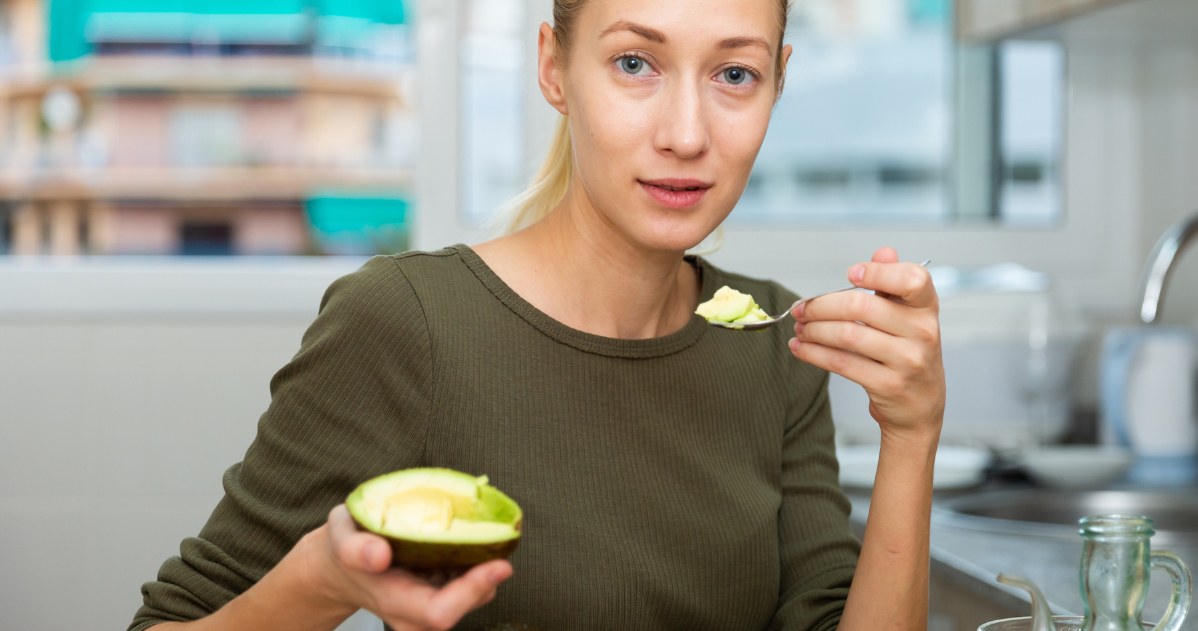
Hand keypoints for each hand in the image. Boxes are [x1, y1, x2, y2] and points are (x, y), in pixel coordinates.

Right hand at [300, 504, 512, 630]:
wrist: (341, 567)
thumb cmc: (344, 549)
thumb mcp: (339, 538)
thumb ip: (354, 548)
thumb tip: (380, 555)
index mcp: (393, 601)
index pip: (440, 612)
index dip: (473, 592)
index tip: (501, 564)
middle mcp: (416, 613)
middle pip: (466, 605)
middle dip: (489, 575)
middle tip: (503, 535)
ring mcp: (432, 605)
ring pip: (475, 594)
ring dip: (487, 564)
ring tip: (490, 529)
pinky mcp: (443, 591)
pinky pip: (471, 581)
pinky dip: (480, 558)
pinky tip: (478, 533)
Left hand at [787, 247, 944, 442]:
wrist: (920, 406)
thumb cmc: (908, 352)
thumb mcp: (909, 317)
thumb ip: (893, 283)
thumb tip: (883, 251)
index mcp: (927, 308)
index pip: (912, 279)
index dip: (878, 272)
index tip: (850, 274)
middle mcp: (922, 332)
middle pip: (861, 307)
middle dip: (822, 306)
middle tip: (801, 309)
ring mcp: (907, 361)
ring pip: (847, 336)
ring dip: (813, 330)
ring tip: (800, 328)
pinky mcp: (888, 385)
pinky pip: (841, 363)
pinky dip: (813, 353)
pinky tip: (800, 347)